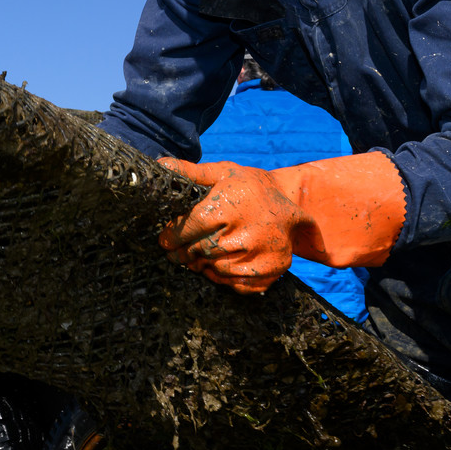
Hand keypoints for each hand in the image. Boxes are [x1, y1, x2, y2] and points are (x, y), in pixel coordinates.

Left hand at [155, 152, 407, 294]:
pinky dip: (221, 279)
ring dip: (200, 266)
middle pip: (200, 250)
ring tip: (194, 259)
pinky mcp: (273, 269)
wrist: (291, 202)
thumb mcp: (223, 172)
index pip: (191, 227)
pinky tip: (216, 267)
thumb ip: (190, 172)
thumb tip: (159, 165)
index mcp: (233, 204)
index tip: (164, 240)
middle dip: (183, 253)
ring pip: (216, 269)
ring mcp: (264, 253)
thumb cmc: (248, 186)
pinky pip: (237, 284)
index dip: (172, 236)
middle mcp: (251, 231)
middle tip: (174, 254)